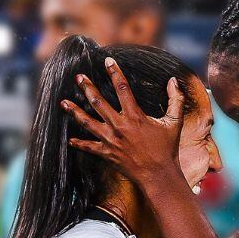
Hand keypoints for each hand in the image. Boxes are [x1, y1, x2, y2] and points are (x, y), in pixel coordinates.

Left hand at [61, 57, 185, 186]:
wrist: (158, 175)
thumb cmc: (167, 149)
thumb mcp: (174, 122)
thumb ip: (175, 100)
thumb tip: (173, 81)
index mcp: (135, 116)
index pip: (122, 88)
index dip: (115, 73)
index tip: (107, 61)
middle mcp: (119, 126)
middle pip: (98, 102)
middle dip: (87, 88)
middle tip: (79, 77)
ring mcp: (111, 140)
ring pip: (88, 122)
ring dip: (75, 111)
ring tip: (63, 102)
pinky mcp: (107, 154)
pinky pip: (89, 147)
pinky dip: (79, 144)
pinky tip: (70, 139)